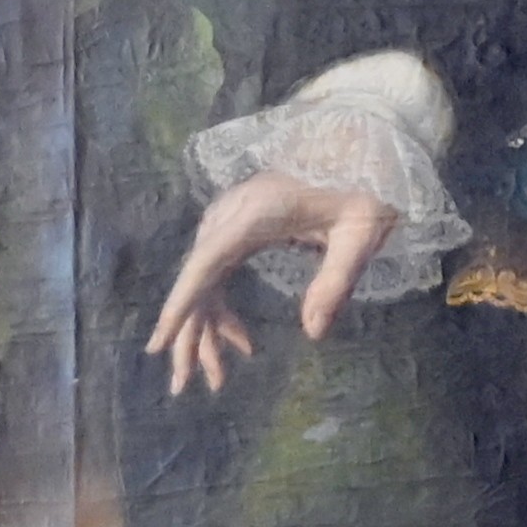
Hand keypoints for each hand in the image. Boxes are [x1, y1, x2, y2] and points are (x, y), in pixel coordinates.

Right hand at [145, 172, 396, 394]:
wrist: (364, 140)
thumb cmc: (367, 185)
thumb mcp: (361, 233)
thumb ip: (336, 280)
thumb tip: (313, 332)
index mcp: (257, 212)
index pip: (206, 263)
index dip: (181, 305)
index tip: (159, 342)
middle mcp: (234, 213)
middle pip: (198, 278)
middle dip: (190, 334)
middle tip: (186, 385)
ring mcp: (235, 218)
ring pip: (204, 279)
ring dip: (206, 329)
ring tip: (215, 378)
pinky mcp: (243, 224)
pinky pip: (219, 270)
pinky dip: (223, 308)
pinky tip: (241, 340)